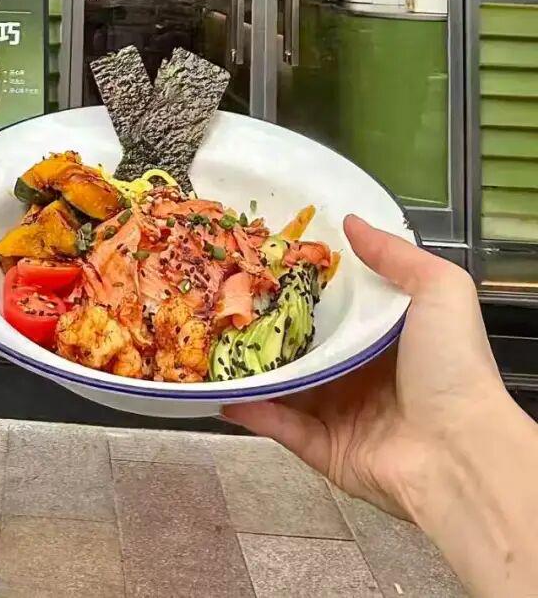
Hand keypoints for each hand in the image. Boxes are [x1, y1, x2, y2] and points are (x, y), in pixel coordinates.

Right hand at [223, 215, 508, 519]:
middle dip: (267, 329)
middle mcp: (359, 377)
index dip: (303, 290)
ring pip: (283, 387)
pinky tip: (221, 390)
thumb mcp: (440, 291)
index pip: (336, 312)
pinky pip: (278, 425)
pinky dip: (251, 410)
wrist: (459, 449)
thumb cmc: (453, 366)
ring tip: (212, 342)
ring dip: (251, 369)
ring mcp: (338, 414)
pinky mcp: (322, 449)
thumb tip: (351, 221)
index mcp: (385, 342)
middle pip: (302, 348)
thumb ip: (396, 255)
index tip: (267, 264)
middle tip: (227, 302)